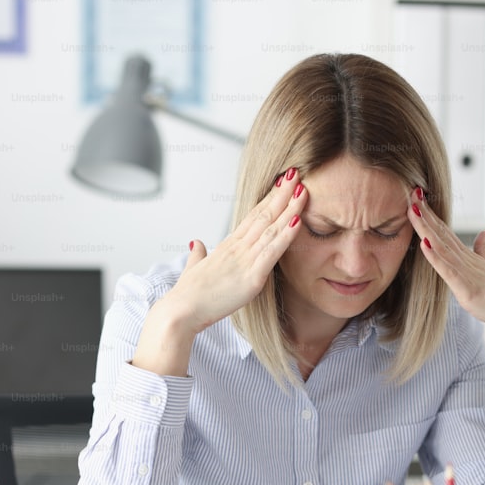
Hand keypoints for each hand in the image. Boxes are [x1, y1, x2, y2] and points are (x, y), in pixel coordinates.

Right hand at [165, 168, 308, 332]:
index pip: (252, 217)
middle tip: (295, 174)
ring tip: (303, 190)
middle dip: (281, 194)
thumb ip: (198, 254)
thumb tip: (197, 243)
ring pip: (271, 228)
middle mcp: (237, 248)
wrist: (181, 310)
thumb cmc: (187, 294)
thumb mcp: (194, 268)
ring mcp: (245, 260)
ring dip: (289, 208)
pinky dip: (287, 235)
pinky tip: (299, 221)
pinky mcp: (252, 276)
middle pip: (263, 215)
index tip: (281, 185)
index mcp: (227, 246)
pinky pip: (273, 251)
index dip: (268, 200)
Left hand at [406, 189, 484, 389]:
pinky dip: (436, 258)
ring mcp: (468, 275)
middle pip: (442, 235)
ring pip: (442, 248)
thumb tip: (484, 233)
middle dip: (425, 215)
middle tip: (412, 194)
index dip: (431, 216)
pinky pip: (449, 272)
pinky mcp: (468, 290)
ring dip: (427, 229)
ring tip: (414, 210)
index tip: (417, 198)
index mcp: (469, 259)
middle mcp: (467, 263)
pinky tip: (425, 244)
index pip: (446, 233)